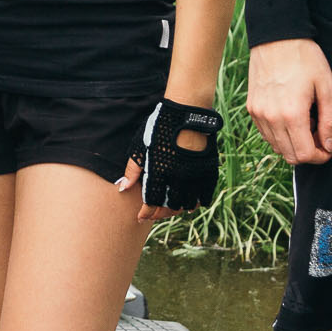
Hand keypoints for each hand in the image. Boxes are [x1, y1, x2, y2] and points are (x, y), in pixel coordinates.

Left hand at [118, 98, 219, 221]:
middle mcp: (178, 177)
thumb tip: (123, 188)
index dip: (146, 212)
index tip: (141, 217)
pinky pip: (204, 196)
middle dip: (161, 213)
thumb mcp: (142, 146)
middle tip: (154, 213)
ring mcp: (195, 176)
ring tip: (171, 208)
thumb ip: (133, 169)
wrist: (187, 113)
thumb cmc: (160, 128)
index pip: (152, 202)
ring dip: (178, 209)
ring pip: (188, 204)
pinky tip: (191, 203)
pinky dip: (197, 203)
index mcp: (160, 171)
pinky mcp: (208, 172)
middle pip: (170, 206)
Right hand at [247, 39, 331, 164]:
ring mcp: (259, 113)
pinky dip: (280, 134)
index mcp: (292, 114)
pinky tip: (290, 116)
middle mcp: (271, 118)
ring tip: (305, 121)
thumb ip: (330, 121)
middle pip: (290, 156)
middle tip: (319, 133)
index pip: (306, 155)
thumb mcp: (327, 87)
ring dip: (294, 143)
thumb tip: (329, 145)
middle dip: (308, 152)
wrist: (277, 37)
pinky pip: (266, 134)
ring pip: (277, 147)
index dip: (321, 156)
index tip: (329, 147)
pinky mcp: (252, 108)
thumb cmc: (305, 59)